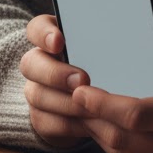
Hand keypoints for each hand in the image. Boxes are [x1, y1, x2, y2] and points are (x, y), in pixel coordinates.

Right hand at [20, 14, 91, 148]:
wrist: (97, 101)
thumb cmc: (104, 65)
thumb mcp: (104, 50)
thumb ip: (103, 43)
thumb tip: (121, 37)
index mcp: (51, 38)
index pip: (36, 28)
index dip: (43, 34)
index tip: (58, 42)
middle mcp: (38, 63)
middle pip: (31, 63)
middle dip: (56, 73)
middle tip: (82, 80)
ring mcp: (36, 91)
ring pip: (38, 95)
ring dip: (66, 102)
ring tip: (92, 107)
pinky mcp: (41, 117)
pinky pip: (46, 122)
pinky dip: (69, 124)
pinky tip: (90, 122)